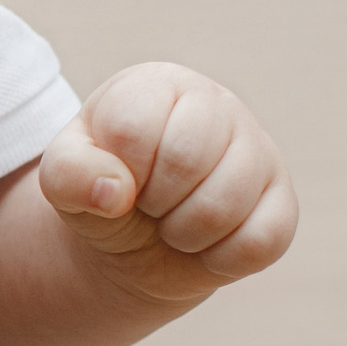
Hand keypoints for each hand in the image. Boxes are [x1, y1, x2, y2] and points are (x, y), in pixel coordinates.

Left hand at [39, 63, 296, 315]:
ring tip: (172, 222)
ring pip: (225, 206)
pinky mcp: (282, 203)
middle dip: (152, 201)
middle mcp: (218, 105)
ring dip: (182, 234)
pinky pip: (258, 243)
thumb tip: (115, 193)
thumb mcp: (64, 178)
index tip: (118, 176)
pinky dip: (219, 259)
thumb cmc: (102, 190)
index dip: (118, 171)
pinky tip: (206, 243)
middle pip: (188, 160)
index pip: (134, 127)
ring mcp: (259, 152)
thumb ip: (70, 174)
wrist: (134, 241)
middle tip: (147, 203)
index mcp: (159, 85)